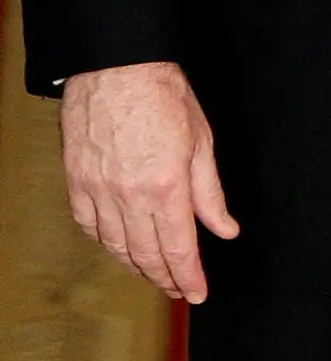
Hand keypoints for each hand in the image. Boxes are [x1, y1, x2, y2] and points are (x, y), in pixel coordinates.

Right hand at [59, 61, 238, 302]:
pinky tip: (118, 247)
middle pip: (146, 252)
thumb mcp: (202, 143)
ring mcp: (97, 190)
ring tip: (152, 274)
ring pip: (115, 244)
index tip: (197, 293)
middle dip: (164, 277)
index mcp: (166, 186)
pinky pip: (88, 225)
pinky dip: (105, 242)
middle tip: (177, 290)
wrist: (116, 68)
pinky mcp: (76, 181)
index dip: (188, 275)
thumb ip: (211, 194)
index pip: (179, 247)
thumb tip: (225, 230)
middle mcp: (129, 195)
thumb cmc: (164, 96)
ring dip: (135, 265)